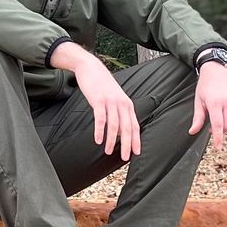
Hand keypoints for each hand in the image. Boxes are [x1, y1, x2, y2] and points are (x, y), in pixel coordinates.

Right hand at [50, 42, 140, 160]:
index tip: (136, 153)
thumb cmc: (102, 85)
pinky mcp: (98, 100)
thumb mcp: (114, 99)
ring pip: (114, 125)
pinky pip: (100, 119)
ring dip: (112, 140)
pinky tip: (98, 140)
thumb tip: (120, 133)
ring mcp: (110, 102)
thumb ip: (119, 114)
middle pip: (127, 128)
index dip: (136, 140)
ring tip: (108, 151)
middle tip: (125, 157)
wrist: (91, 68)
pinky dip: (100, 131)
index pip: (134, 125)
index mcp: (127, 104)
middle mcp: (121, 103)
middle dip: (127, 144)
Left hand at [188, 63, 226, 149]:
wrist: (217, 68)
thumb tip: (192, 132)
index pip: (218, 125)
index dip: (218, 139)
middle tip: (212, 127)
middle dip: (221, 131)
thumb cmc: (205, 85)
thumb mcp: (198, 100)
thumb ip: (197, 118)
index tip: (218, 148)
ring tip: (219, 118)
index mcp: (214, 103)